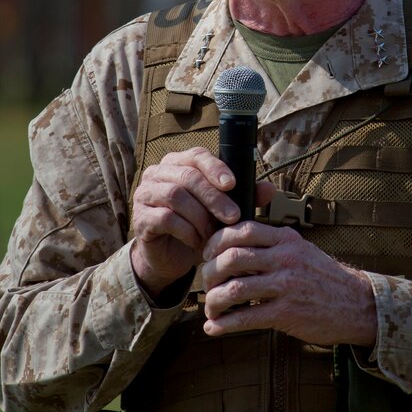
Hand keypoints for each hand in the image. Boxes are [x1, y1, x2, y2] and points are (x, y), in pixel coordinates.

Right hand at [130, 147, 268, 298]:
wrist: (173, 257)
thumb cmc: (199, 226)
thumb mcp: (224, 211)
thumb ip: (245, 197)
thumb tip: (270, 189)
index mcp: (179, 163)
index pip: (197, 155)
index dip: (216, 168)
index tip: (233, 185)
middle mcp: (158, 173)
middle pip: (188, 176)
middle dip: (214, 197)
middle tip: (232, 216)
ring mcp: (145, 194)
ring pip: (175, 195)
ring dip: (200, 215)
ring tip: (213, 233)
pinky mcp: (140, 218)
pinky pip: (164, 218)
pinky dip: (186, 230)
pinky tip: (197, 241)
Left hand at [200, 222, 377, 346]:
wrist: (356, 304)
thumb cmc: (323, 278)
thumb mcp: (302, 250)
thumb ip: (273, 245)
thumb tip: (234, 248)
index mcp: (287, 239)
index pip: (242, 230)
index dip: (216, 242)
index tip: (207, 255)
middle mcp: (286, 258)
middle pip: (232, 258)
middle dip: (210, 273)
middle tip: (205, 284)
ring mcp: (286, 286)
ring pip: (234, 289)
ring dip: (213, 302)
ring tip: (210, 310)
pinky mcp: (287, 313)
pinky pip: (246, 317)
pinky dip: (224, 325)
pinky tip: (214, 328)